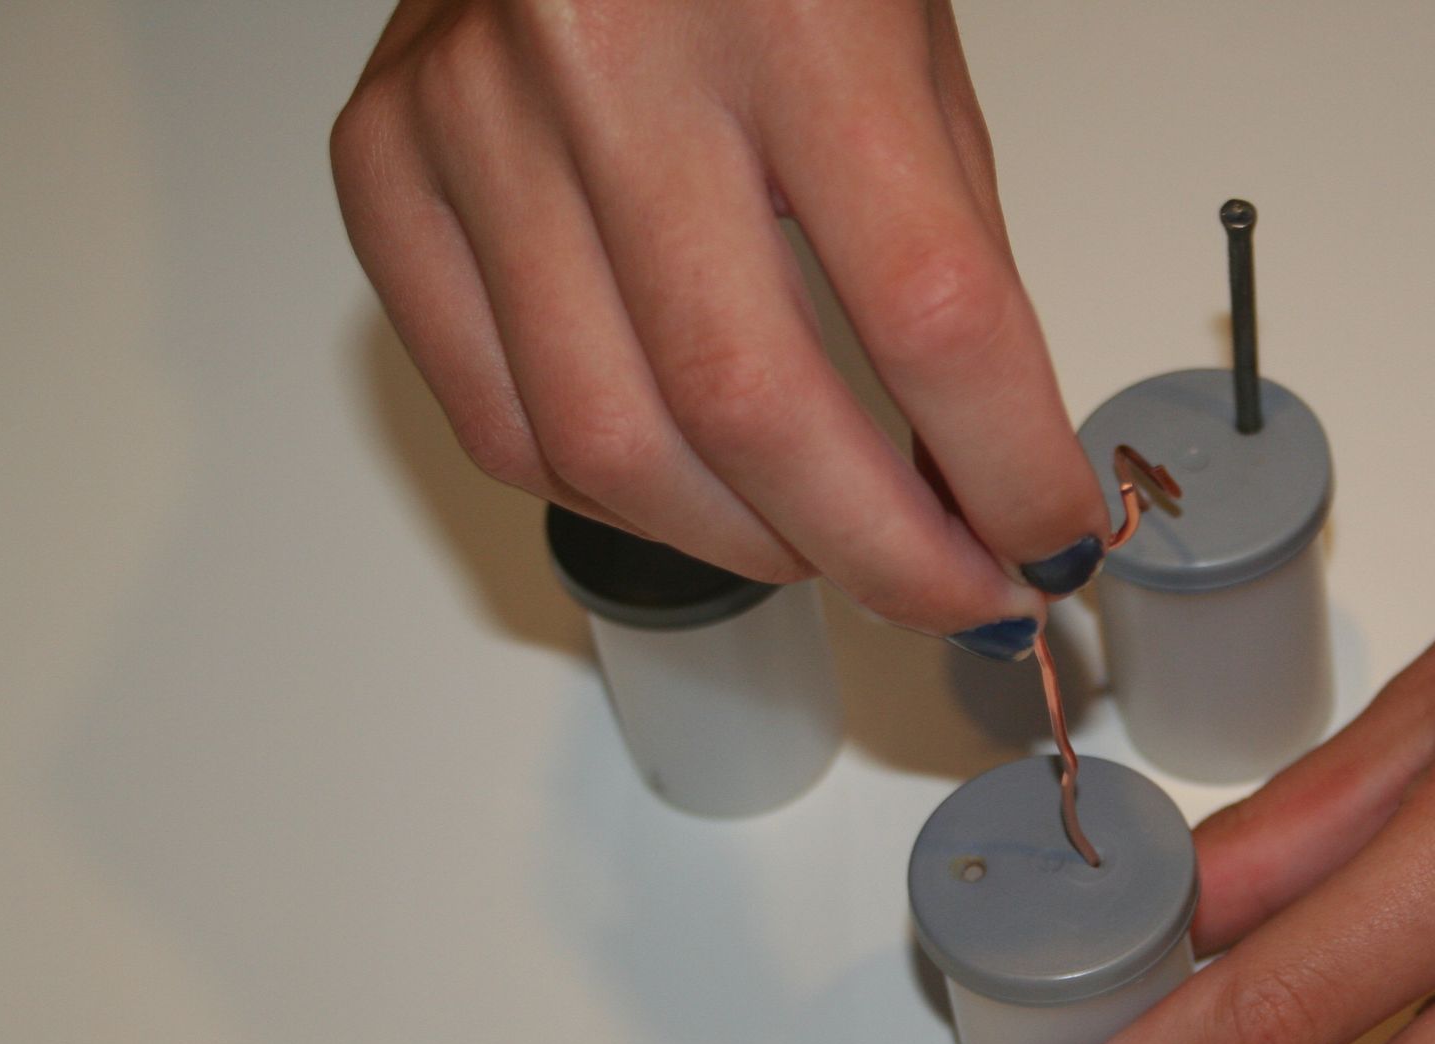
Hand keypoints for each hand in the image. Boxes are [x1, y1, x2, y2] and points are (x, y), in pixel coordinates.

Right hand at [332, 0, 1106, 646]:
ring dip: (755, 550)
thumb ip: (949, 256)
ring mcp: (473, 121)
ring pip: (612, 451)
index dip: (1009, 469)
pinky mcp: (383, 170)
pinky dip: (622, 501)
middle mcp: (609, 63)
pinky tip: (705, 495)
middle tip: (961, 594)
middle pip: (754, 409)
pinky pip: (499, 423)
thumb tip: (982, 472)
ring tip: (835, 550)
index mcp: (792, 14)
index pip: (928, 310)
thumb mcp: (907, 49)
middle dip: (885, 555)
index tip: (1052, 539)